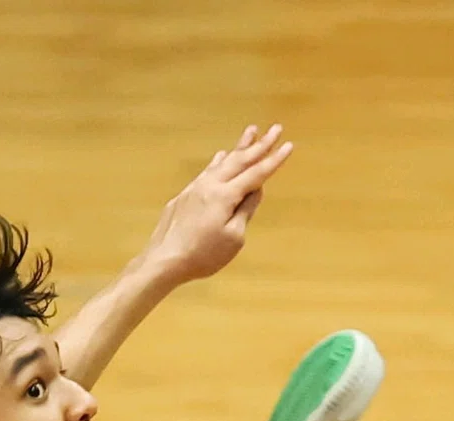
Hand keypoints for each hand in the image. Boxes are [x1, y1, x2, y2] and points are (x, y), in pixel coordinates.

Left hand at [141, 123, 294, 285]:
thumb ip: (245, 210)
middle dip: (260, 144)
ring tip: (251, 131)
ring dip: (239, 147)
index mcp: (225, 195)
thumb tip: (256, 189)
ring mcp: (195, 188)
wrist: (165, 259)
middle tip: (276, 128)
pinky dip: (219, 161)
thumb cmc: (204, 255)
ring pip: (222, 162)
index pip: (256, 174)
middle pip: (240, 160)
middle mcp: (210, 185)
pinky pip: (208, 171)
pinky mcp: (185, 195)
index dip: (274, 160)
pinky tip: (221, 155)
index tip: (288, 145)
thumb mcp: (233, 237)